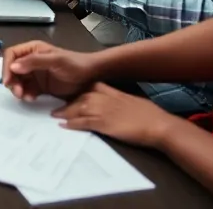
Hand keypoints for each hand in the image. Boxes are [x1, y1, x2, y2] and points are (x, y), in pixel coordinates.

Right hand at [1, 40, 99, 100]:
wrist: (91, 76)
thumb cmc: (75, 64)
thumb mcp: (56, 60)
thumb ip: (35, 62)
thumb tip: (13, 67)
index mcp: (32, 50)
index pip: (11, 55)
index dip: (6, 67)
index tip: (8, 81)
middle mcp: (30, 61)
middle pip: (12, 69)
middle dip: (12, 81)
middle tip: (18, 92)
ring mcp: (34, 74)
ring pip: (17, 81)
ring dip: (17, 89)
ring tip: (24, 97)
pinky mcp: (39, 86)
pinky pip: (26, 90)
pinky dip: (25, 95)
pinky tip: (31, 98)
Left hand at [53, 83, 178, 147]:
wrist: (158, 124)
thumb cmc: (150, 115)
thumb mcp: (132, 101)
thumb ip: (119, 100)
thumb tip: (115, 104)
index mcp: (113, 91)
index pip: (91, 87)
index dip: (79, 91)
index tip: (70, 94)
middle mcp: (105, 98)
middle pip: (80, 97)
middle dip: (68, 102)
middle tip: (57, 107)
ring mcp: (103, 109)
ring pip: (77, 108)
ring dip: (65, 112)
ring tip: (54, 116)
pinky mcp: (103, 123)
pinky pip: (82, 122)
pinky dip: (71, 123)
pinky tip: (63, 126)